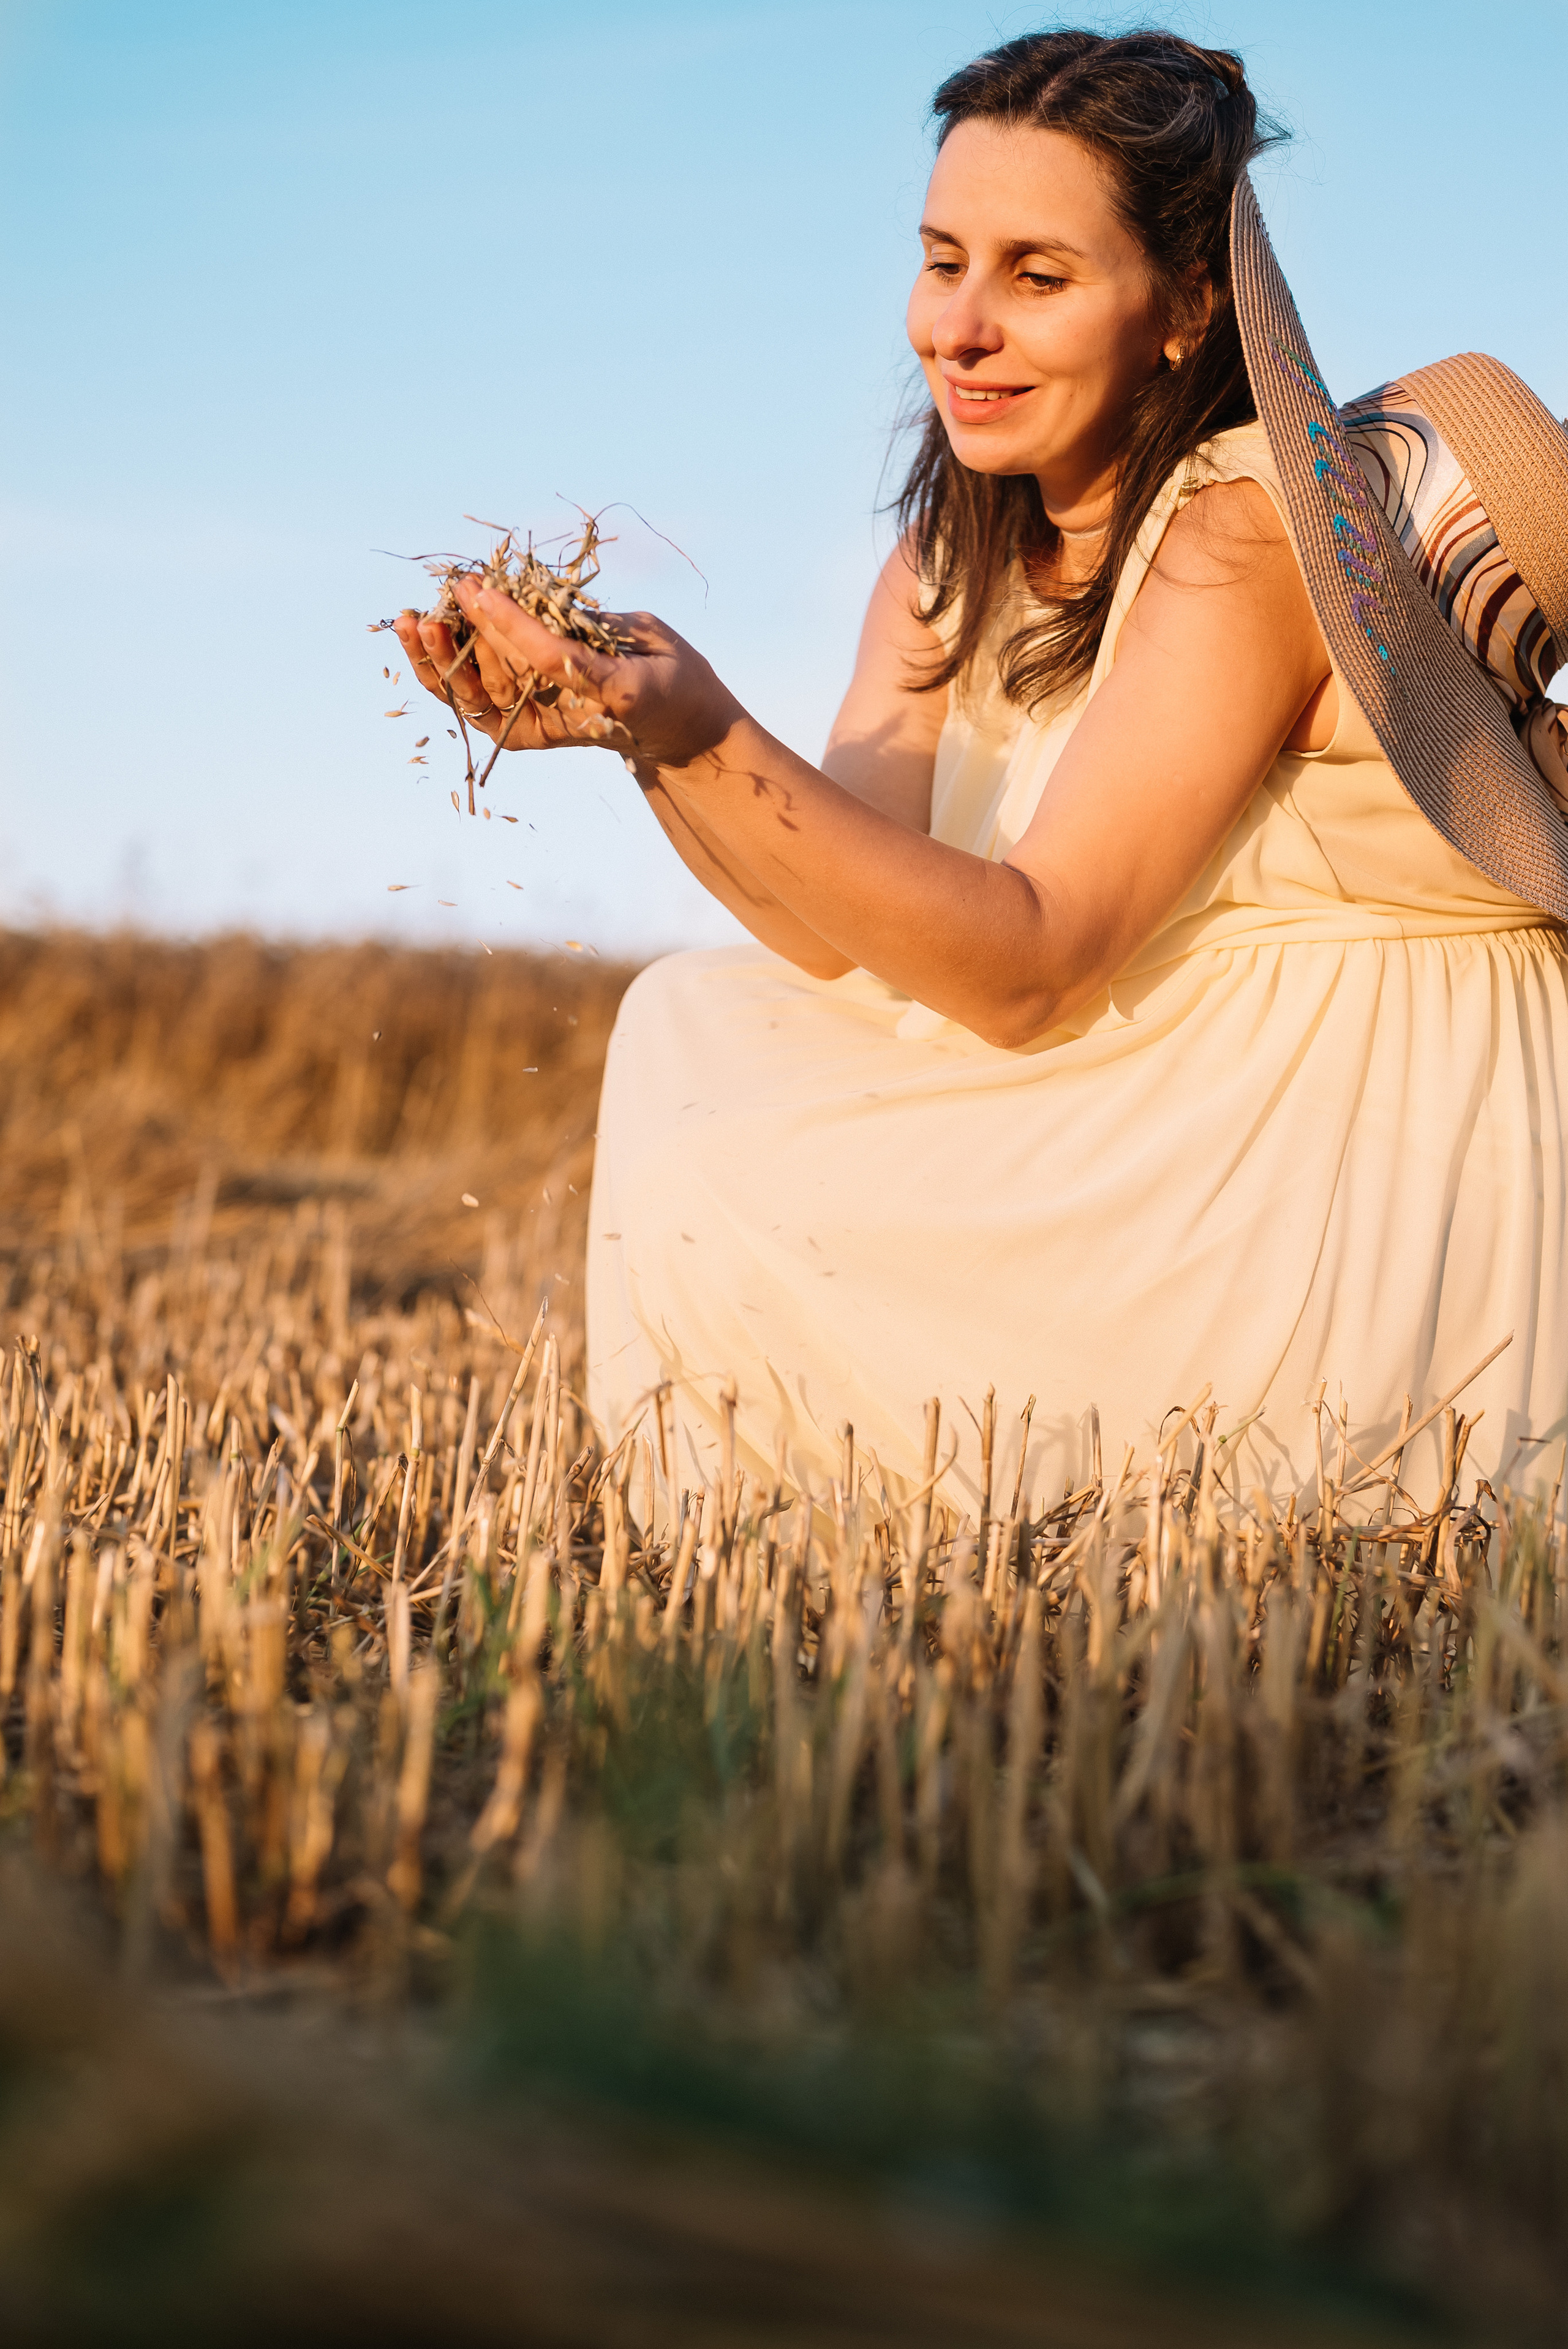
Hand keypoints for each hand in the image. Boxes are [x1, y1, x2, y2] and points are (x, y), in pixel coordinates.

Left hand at [395, 582, 743, 768]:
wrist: (675, 730)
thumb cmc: (670, 674)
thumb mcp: (652, 638)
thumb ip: (600, 624)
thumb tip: (542, 601)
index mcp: (611, 695)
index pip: (550, 660)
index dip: (513, 626)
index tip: (484, 591)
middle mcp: (568, 720)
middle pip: (507, 675)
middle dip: (476, 629)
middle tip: (456, 586)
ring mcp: (542, 728)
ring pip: (479, 695)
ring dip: (441, 657)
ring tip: (412, 619)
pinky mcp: (524, 731)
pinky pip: (472, 703)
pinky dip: (440, 674)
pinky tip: (417, 637)